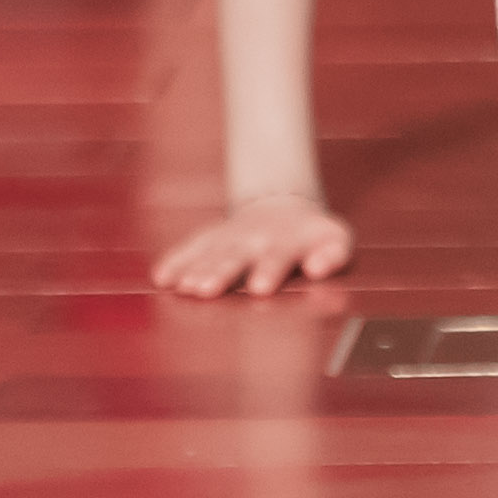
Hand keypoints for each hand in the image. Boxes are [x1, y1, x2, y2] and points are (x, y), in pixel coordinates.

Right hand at [151, 189, 352, 298]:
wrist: (283, 207)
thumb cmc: (313, 237)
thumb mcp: (335, 239)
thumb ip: (334, 254)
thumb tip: (321, 268)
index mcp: (286, 242)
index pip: (277, 257)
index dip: (269, 271)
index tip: (260, 289)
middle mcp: (253, 240)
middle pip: (236, 258)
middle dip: (222, 273)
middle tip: (207, 290)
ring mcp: (229, 238)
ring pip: (210, 254)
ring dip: (195, 270)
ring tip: (184, 287)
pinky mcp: (209, 239)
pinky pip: (190, 249)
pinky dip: (176, 262)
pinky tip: (162, 278)